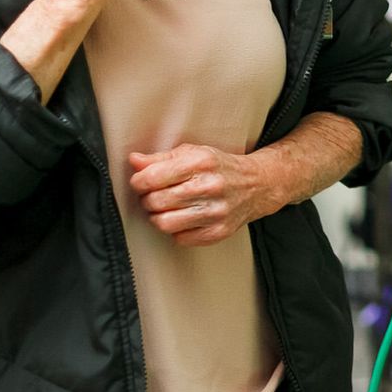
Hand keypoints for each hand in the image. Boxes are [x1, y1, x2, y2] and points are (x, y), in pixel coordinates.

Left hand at [129, 145, 284, 245]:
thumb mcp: (193, 153)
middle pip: (156, 201)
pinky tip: (183, 219)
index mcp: (201, 162)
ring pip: (164, 223)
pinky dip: (176, 230)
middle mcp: (210, 186)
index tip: (140, 182)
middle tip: (153, 195)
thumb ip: (161, 158)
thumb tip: (134, 161)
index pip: (153, 177)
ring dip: (157, 217)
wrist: (257, 185)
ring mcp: (215, 211)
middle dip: (147, 199)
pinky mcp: (218, 231)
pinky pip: (179, 238)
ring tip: (164, 209)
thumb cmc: (221, 167)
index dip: (139, 181)